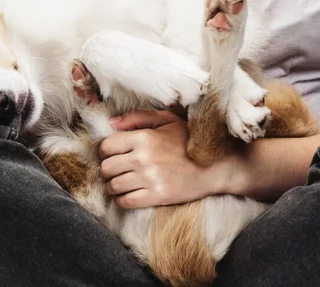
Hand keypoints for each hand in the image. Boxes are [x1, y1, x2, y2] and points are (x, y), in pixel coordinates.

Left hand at [100, 111, 228, 208]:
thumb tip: (111, 123)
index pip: (106, 146)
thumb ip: (138, 117)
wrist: (214, 167)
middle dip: (107, 168)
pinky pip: (126, 201)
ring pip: (113, 186)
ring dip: (112, 185)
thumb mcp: (166, 121)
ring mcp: (150, 179)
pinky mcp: (157, 196)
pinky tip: (125, 194)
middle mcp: (143, 158)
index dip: (105, 150)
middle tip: (114, 169)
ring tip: (117, 182)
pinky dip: (121, 199)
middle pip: (107, 167)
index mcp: (144, 138)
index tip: (110, 154)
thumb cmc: (188, 141)